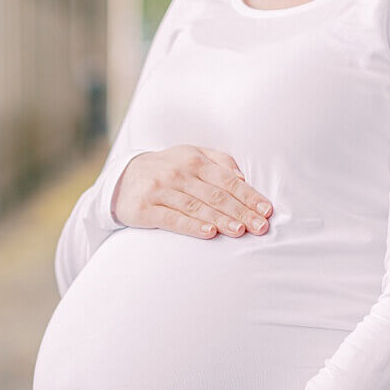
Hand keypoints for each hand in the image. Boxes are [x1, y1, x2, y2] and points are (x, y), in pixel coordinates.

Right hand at [112, 145, 273, 238]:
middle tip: (260, 227)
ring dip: (221, 220)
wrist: (123, 177)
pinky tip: (210, 234)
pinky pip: (173, 219)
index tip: (266, 211)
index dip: (249, 196)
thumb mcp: (192, 156)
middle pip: (216, 196)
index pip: (228, 180)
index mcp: (194, 161)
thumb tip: (243, 178)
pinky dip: (192, 227)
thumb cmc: (168, 168)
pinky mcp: (145, 209)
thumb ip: (220, 162)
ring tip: (241, 231)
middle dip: (241, 212)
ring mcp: (161, 191)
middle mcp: (178, 173)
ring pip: (197, 208)